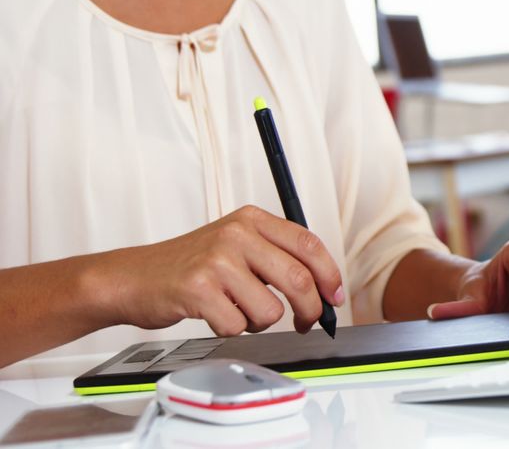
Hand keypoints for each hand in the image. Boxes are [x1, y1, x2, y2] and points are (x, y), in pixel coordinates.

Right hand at [96, 205, 344, 335]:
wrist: (133, 277)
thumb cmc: (191, 266)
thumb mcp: (236, 245)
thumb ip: (277, 257)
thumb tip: (325, 289)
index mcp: (252, 219)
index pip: (309, 245)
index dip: (330, 276)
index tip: (335, 297)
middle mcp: (236, 234)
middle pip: (299, 280)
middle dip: (309, 310)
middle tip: (305, 323)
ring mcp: (217, 260)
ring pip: (270, 310)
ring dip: (259, 322)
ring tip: (236, 309)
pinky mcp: (198, 289)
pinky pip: (238, 326)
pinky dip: (230, 329)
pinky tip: (214, 314)